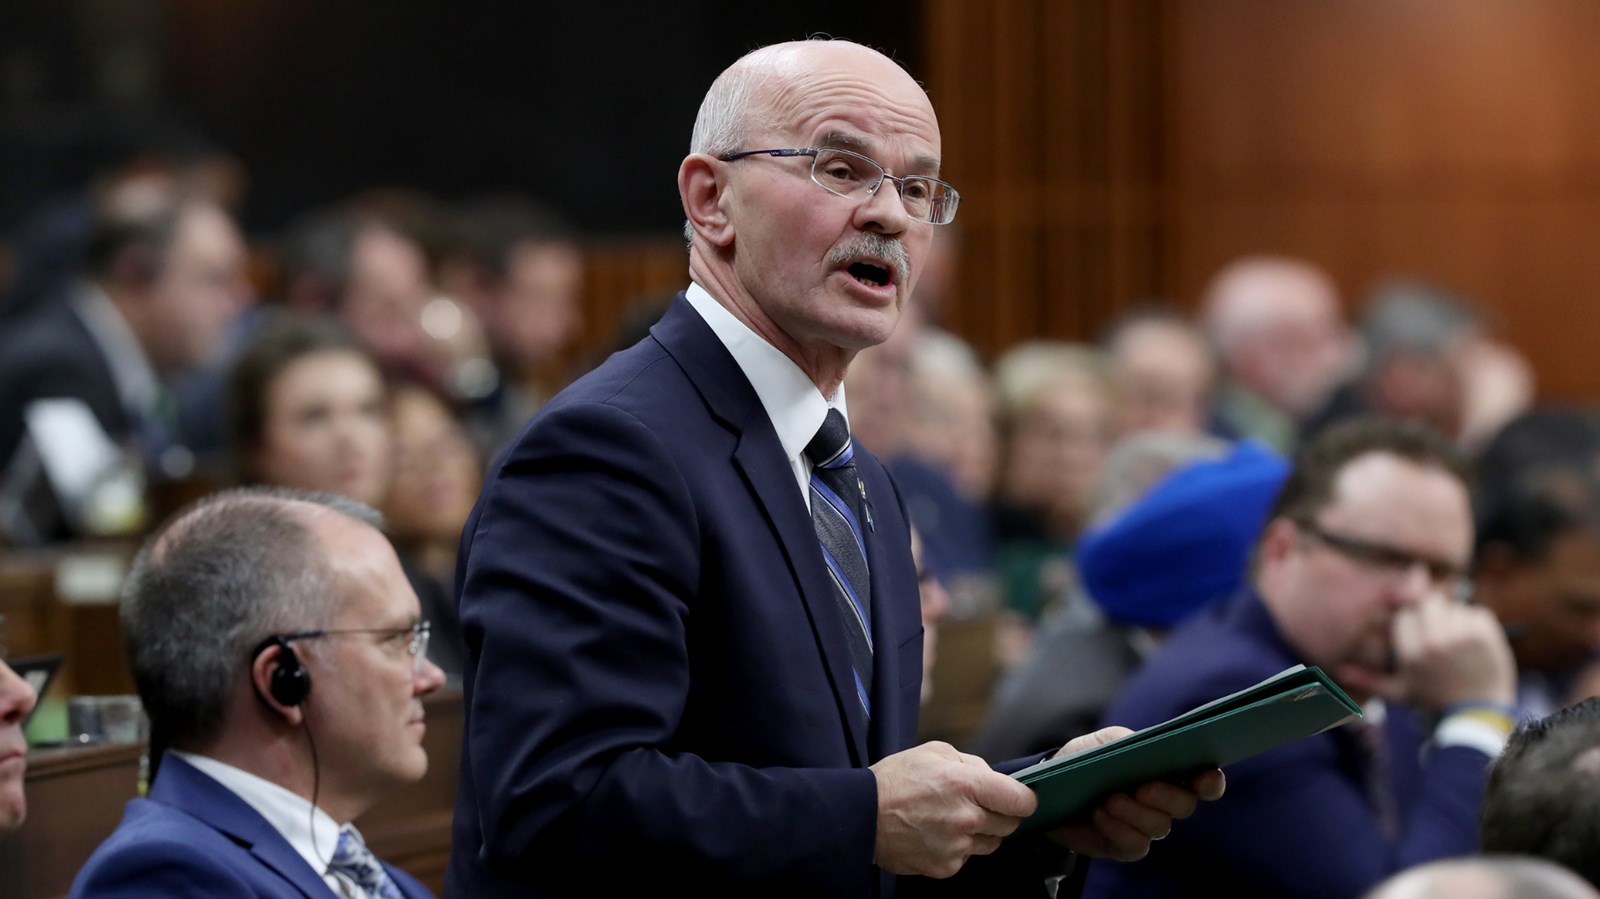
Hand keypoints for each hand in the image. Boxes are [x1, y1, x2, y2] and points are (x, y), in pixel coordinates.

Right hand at [871, 741, 1038, 878]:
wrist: (861, 815)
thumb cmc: (896, 779)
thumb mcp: (934, 752)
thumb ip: (971, 763)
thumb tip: (994, 778)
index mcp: (966, 784)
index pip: (1021, 800)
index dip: (1024, 798)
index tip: (1020, 798)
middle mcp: (966, 818)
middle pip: (1009, 825)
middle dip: (1000, 814)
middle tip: (978, 806)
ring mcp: (956, 846)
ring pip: (990, 844)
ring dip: (980, 832)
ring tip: (951, 819)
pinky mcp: (945, 867)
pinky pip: (966, 858)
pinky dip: (957, 848)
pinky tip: (936, 835)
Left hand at [1044, 727, 1225, 860]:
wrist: (1051, 786)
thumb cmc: (1085, 760)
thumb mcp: (1102, 742)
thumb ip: (1127, 741)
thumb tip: (1148, 748)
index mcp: (1167, 772)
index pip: (1203, 780)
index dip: (1210, 781)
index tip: (1204, 777)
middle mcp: (1163, 802)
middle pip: (1185, 805)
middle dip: (1167, 797)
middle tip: (1143, 788)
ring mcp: (1145, 826)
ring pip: (1160, 827)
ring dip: (1134, 813)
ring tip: (1109, 799)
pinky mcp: (1125, 845)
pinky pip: (1136, 845)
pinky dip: (1118, 829)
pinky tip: (1099, 815)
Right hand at [1344, 591, 1515, 710]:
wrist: (1479, 714)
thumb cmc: (1434, 701)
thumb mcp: (1398, 692)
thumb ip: (1368, 679)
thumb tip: (1340, 671)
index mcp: (1411, 653)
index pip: (1405, 614)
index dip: (1411, 621)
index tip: (1419, 636)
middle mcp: (1435, 641)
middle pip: (1429, 601)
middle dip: (1433, 613)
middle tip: (1439, 633)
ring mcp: (1463, 637)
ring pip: (1454, 606)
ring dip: (1455, 619)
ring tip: (1458, 643)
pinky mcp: (1487, 635)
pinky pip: (1477, 612)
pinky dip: (1476, 623)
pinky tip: (1474, 643)